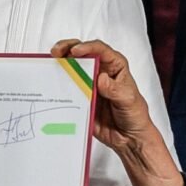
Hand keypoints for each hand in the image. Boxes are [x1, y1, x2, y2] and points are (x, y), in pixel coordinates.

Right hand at [51, 39, 182, 185]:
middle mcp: (100, 71)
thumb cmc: (135, 115)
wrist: (128, 138)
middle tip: (57, 52)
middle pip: (82, 53)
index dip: (87, 47)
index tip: (75, 51)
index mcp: (115, 66)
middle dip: (67, 48)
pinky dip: (58, 85)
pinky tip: (51, 85)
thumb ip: (115, 90)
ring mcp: (88, 84)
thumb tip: (101, 79)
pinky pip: (68, 89)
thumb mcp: (129, 101)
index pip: (100, 50)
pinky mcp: (80, 97)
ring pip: (72, 69)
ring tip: (50, 65)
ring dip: (60, 65)